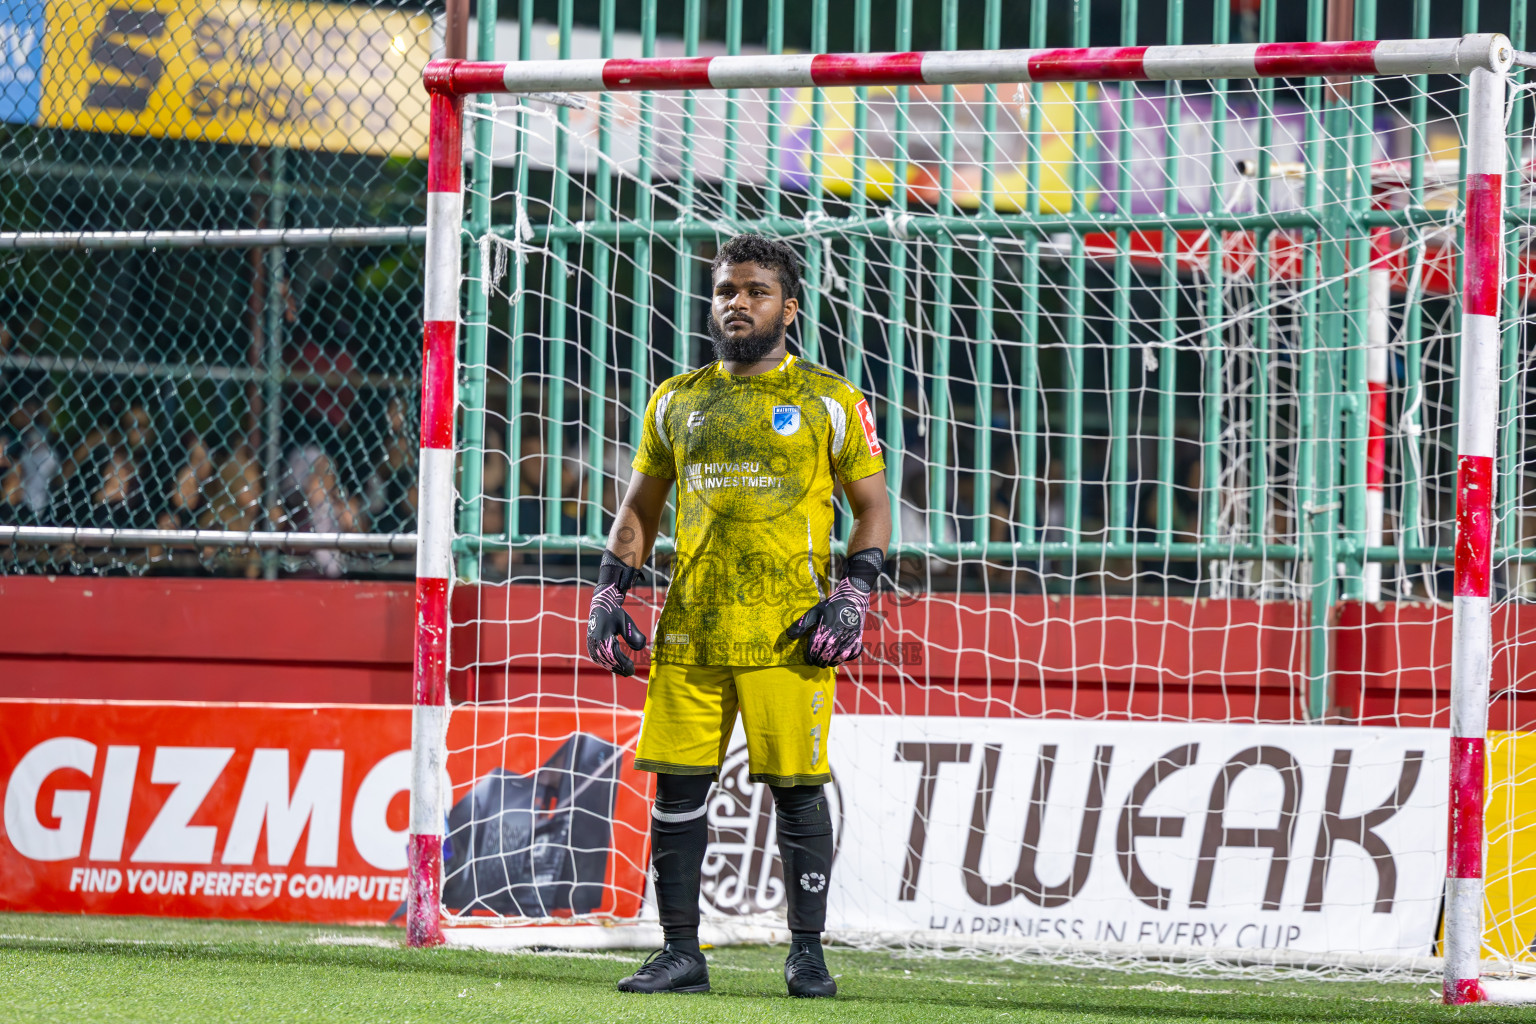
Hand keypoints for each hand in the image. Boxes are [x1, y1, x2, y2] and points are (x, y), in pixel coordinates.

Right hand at [586, 551, 647, 675]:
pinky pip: (599, 658)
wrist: (601, 605)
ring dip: (614, 667)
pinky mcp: (591, 645)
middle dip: (620, 668)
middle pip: (608, 661)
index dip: (623, 664)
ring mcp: (591, 644)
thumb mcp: (626, 622)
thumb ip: (633, 635)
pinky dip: (608, 663)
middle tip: (631, 672)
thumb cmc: (615, 613)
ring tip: (625, 671)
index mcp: (602, 637)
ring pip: (603, 661)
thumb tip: (641, 648)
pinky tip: (617, 666)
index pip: (614, 656)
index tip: (633, 670)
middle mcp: (594, 642)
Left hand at [785, 547, 883, 667]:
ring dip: (830, 662)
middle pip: (826, 656)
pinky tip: (839, 657)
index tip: (808, 659)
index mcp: (825, 629)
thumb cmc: (831, 606)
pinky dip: (845, 658)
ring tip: (825, 661)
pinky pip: (852, 655)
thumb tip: (788, 635)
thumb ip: (802, 624)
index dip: (810, 656)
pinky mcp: (858, 640)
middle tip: (815, 661)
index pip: (815, 649)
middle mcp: (837, 636)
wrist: (852, 599)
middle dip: (819, 661)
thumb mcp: (814, 612)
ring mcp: (849, 639)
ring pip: (838, 658)